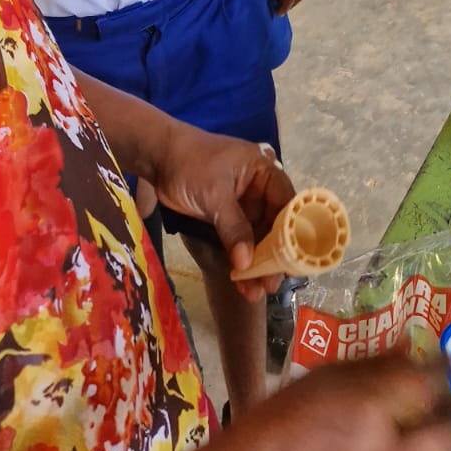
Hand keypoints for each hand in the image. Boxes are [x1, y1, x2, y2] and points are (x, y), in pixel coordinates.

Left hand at [149, 125, 294, 300]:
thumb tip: (247, 264)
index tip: (293, 263)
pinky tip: (242, 284)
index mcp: (264, 171)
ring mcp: (243, 205)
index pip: (287, 204)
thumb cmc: (191, 165)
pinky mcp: (226, 218)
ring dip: (257, 264)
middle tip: (272, 285)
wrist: (158, 158)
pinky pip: (240, 242)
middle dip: (273, 256)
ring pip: (257, 238)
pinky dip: (241, 261)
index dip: (292, 233)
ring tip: (257, 292)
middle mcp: (259, 189)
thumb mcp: (215, 194)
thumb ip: (233, 227)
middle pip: (274, 226)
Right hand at [224, 358, 450, 450]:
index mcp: (369, 407)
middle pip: (445, 434)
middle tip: (445, 403)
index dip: (442, 367)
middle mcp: (385, 448)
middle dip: (450, 416)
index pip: (427, 379)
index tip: (446, 361)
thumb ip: (370, 364)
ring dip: (439, 450)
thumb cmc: (282, 417)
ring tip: (432, 436)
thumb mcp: (325, 376)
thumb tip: (406, 348)